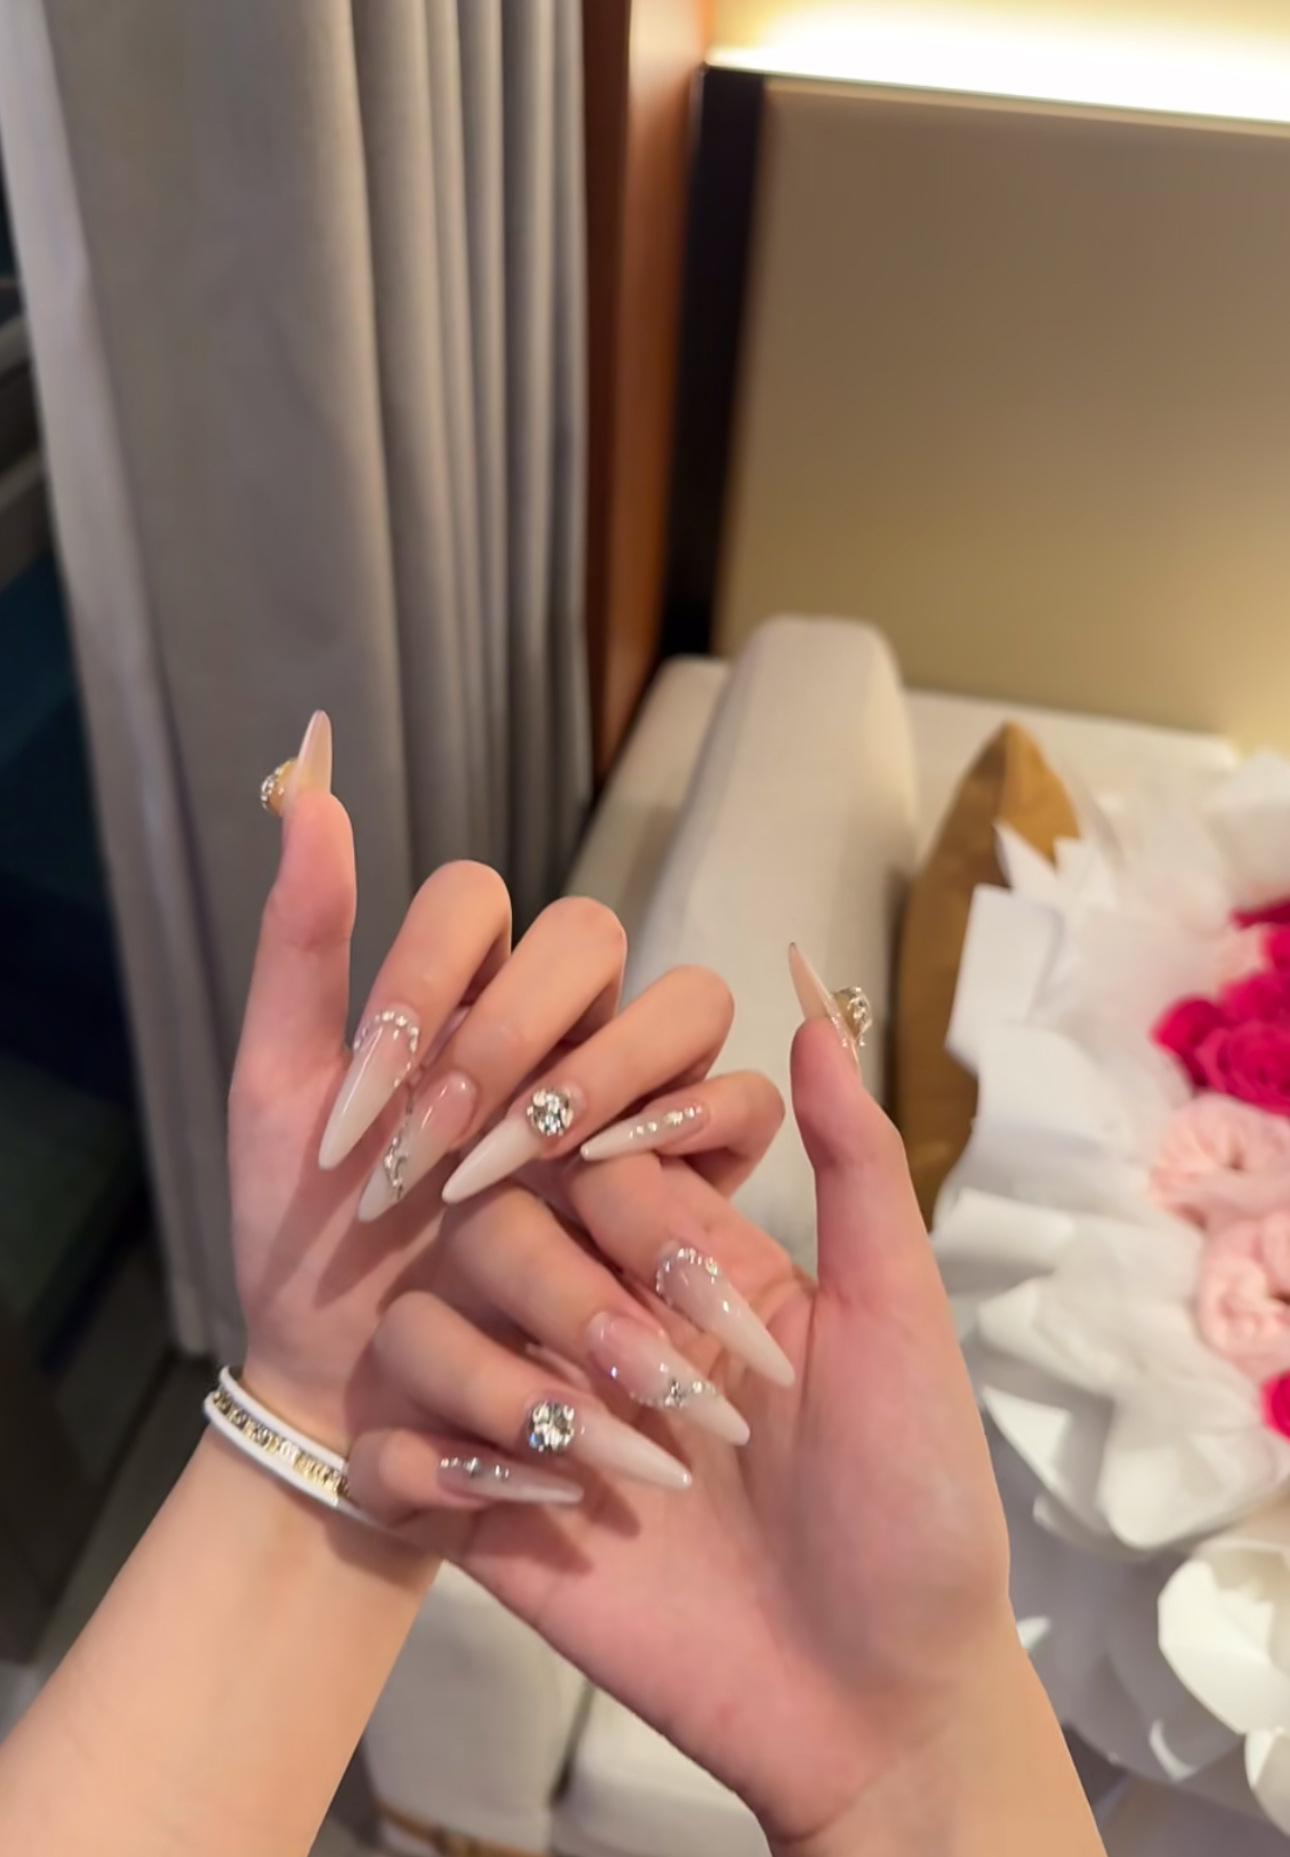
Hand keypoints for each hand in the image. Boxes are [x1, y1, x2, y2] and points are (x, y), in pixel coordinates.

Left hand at [230, 757, 780, 1451]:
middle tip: (442, 1146)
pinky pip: (741, 1102)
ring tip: (530, 1164)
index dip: (426, 974)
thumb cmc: (308, 1242)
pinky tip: (610, 1175)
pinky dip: (693, 1120)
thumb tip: (307, 786)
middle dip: (512, 1031)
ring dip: (604, 1067)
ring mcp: (628, 1090)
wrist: (346, 1383)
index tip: (362, 1105)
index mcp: (460, 990)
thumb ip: (300, 946)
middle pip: (589, 933)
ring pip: (686, 996)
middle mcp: (555, 1023)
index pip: (476, 898)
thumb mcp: (278, 1094)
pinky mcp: (689, 1169)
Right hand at [351, 1016, 1016, 1846]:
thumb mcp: (898, 1319)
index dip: (620, 1171)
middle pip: (501, 1222)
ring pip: (430, 1323)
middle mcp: (596, 1315)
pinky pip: (388, 1448)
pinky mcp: (483, 1508)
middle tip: (674, 1389)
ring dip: (516, 1385)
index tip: (650, 1208)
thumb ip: (854, 1163)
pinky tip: (544, 1512)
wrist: (872, 1699)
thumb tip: (819, 1003)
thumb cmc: (911, 1505)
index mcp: (688, 1257)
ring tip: (630, 1470)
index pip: (604, 1153)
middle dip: (577, 1294)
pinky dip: (442, 1468)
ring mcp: (534, 1408)